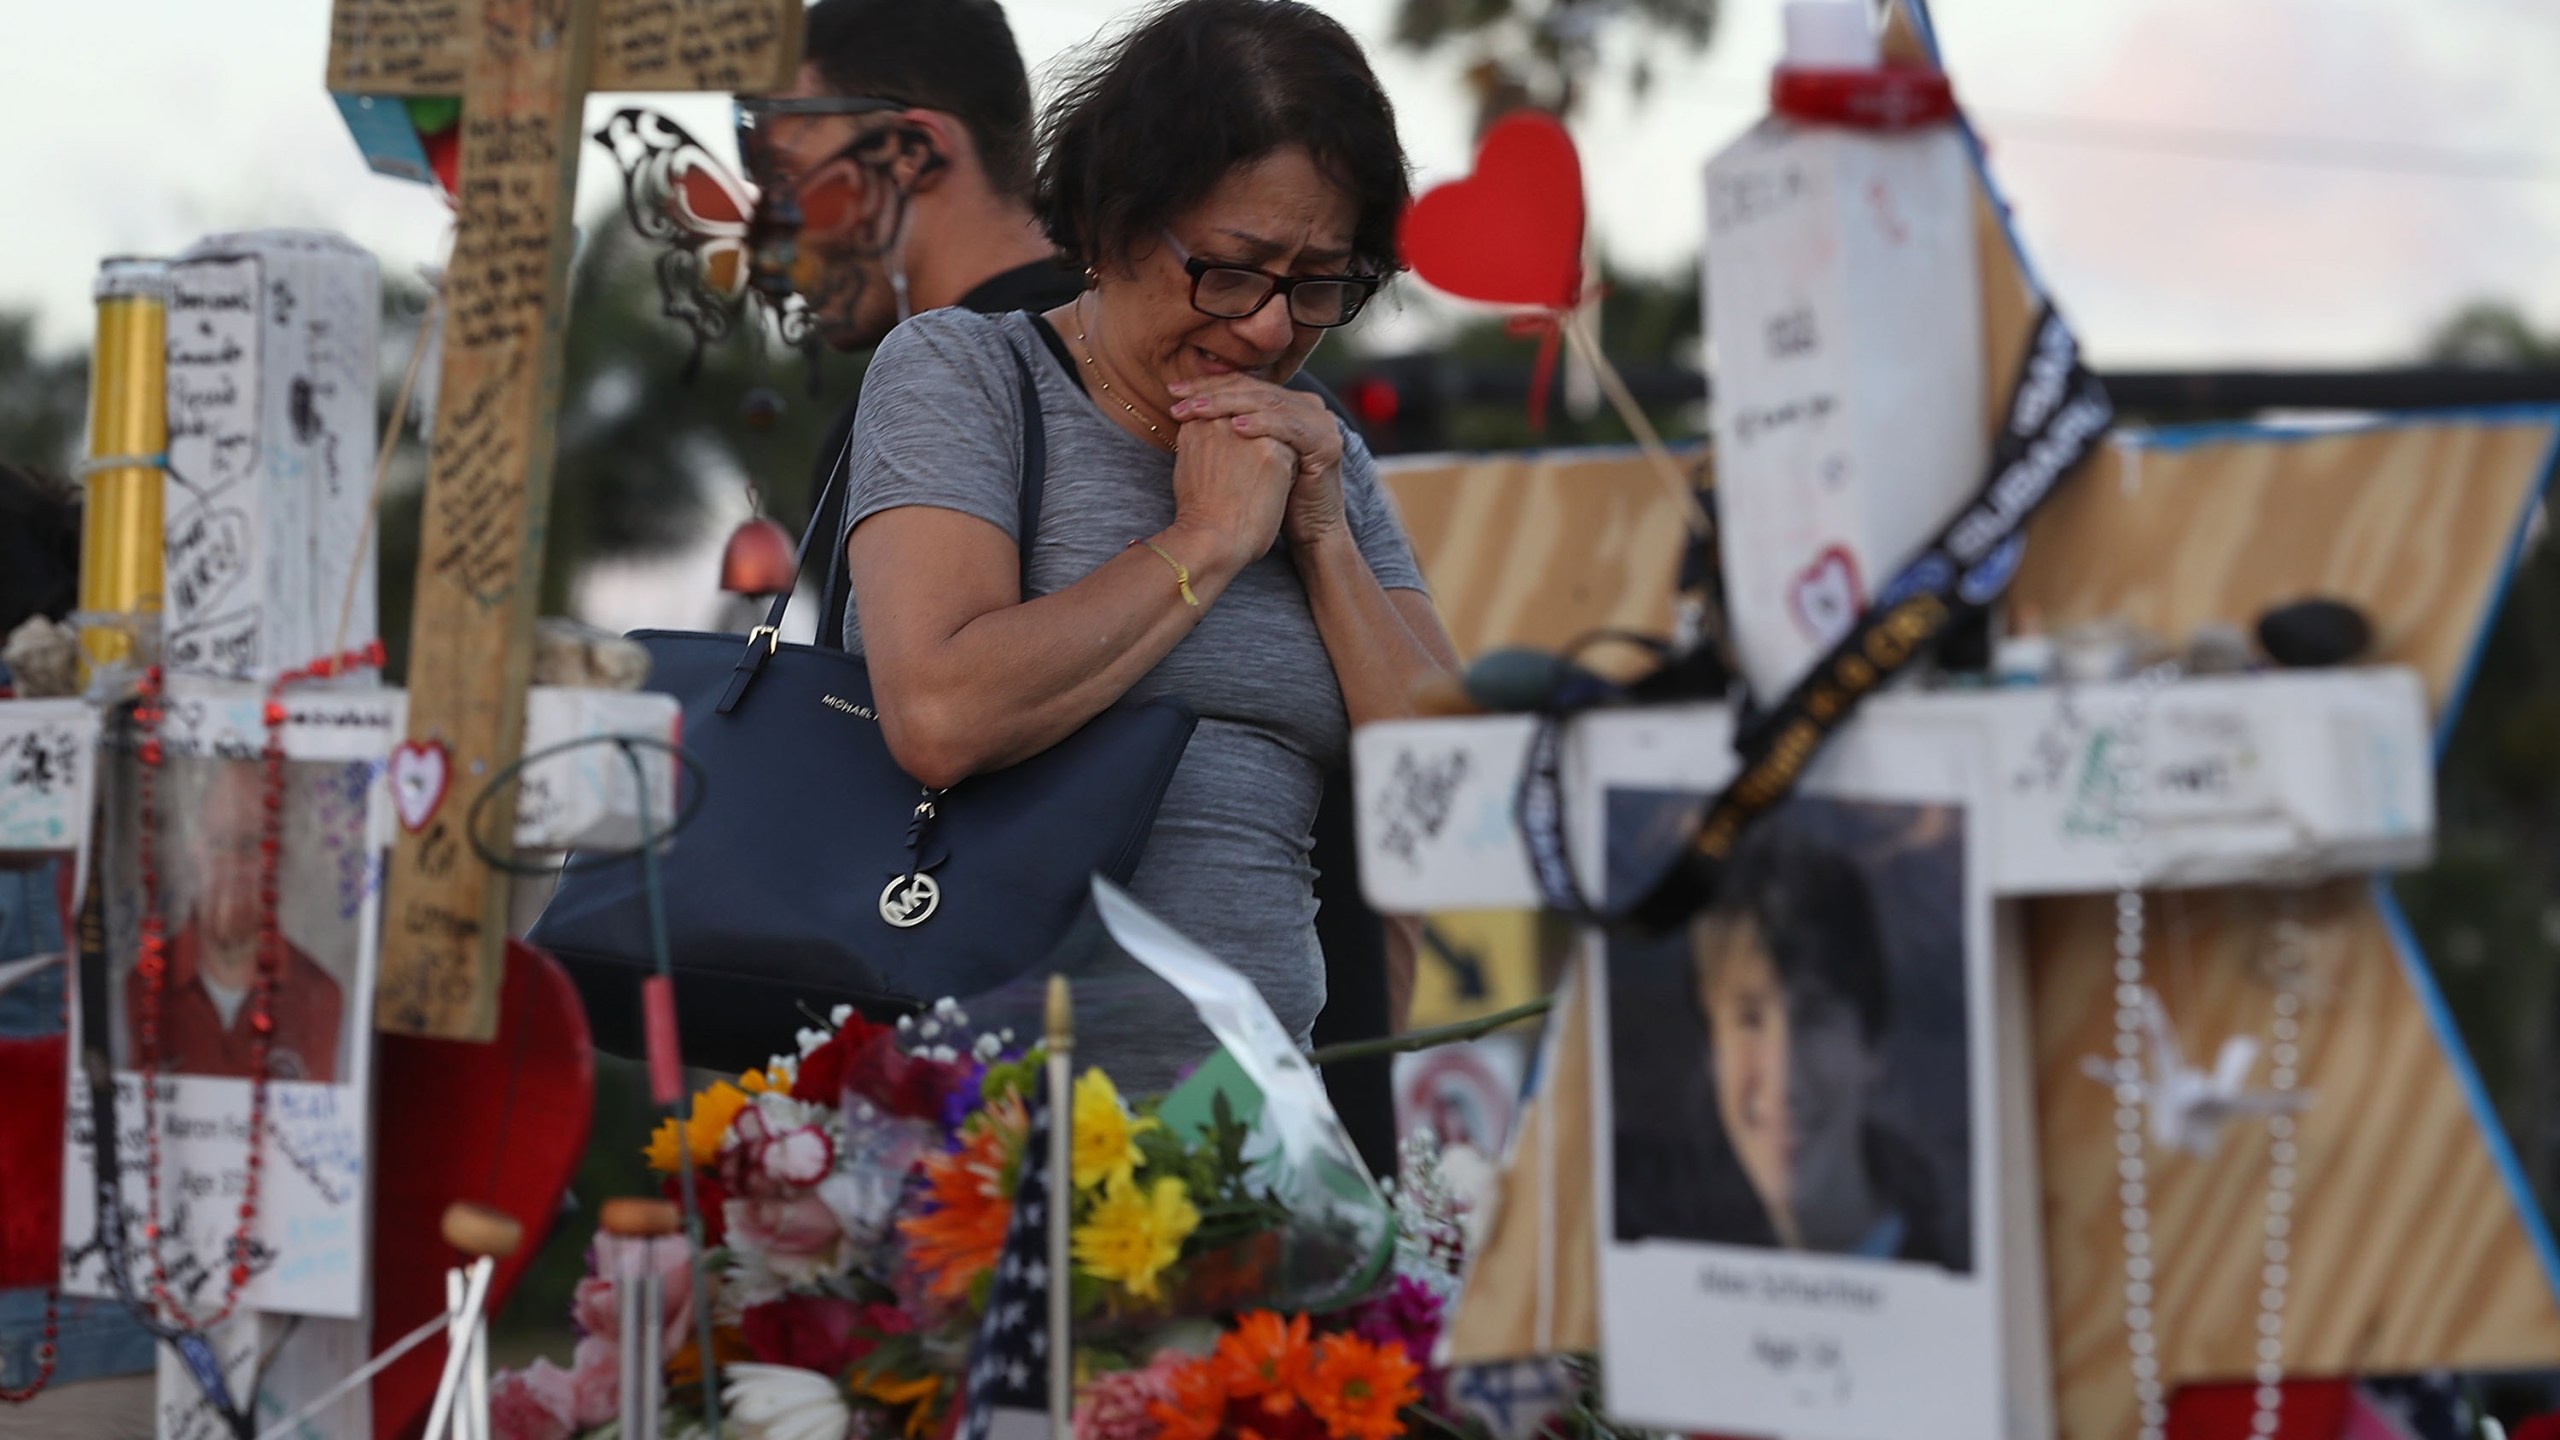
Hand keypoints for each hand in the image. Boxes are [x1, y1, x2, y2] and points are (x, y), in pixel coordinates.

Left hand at [1171, 376, 1344, 549]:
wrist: (1306, 532)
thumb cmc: (1266, 498)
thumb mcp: (1244, 454)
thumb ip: (1226, 426)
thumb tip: (1185, 405)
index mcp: (1287, 403)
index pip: (1244, 384)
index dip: (1208, 384)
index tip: (1174, 391)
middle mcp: (1307, 405)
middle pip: (1254, 388)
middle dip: (1212, 391)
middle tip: (1178, 395)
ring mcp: (1320, 422)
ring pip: (1268, 402)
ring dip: (1229, 403)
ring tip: (1198, 408)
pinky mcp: (1326, 443)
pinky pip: (1289, 427)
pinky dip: (1262, 424)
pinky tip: (1235, 427)